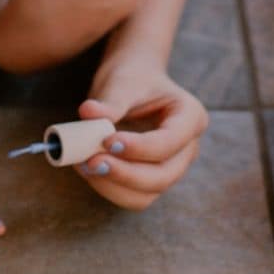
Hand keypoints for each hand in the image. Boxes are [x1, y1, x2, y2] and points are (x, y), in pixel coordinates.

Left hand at [73, 60, 208, 208]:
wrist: (132, 80)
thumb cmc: (132, 77)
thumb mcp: (123, 81)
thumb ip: (110, 100)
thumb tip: (88, 113)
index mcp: (190, 117)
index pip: (169, 142)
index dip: (138, 147)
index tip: (107, 140)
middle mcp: (187, 148)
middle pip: (163, 176)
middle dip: (125, 174)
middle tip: (91, 162)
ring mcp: (171, 167)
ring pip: (147, 194)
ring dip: (113, 185)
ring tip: (83, 165)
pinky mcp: (150, 178)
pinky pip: (132, 196)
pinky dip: (108, 187)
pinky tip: (86, 169)